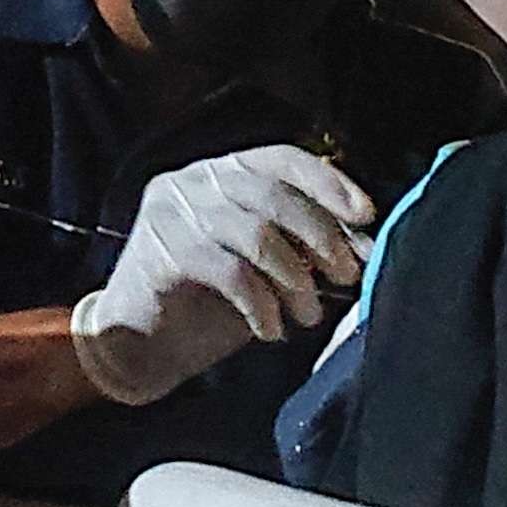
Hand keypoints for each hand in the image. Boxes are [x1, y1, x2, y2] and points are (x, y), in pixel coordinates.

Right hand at [70, 144, 376, 405]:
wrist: (141, 347)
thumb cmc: (208, 305)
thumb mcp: (265, 269)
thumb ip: (303, 248)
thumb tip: (363, 245)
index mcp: (220, 174)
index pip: (281, 159)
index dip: (328, 183)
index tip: (365, 214)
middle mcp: (193, 182)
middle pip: (273, 193)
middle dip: (321, 235)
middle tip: (347, 277)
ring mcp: (172, 212)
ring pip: (255, 232)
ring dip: (294, 277)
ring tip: (309, 314)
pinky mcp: (162, 251)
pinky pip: (230, 272)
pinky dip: (261, 304)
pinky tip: (271, 329)